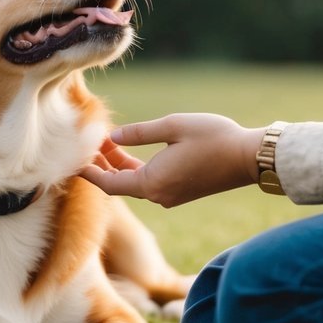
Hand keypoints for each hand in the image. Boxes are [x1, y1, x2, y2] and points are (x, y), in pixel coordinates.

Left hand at [80, 113, 263, 207]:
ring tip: (104, 142)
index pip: (108, 184)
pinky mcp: (182, 191)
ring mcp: (171, 196)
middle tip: (87, 144)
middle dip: (102, 165)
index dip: (89, 172)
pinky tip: (128, 151)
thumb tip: (112, 137)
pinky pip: (150, 182)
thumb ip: (139, 133)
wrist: (250, 158)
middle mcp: (159, 196)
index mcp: (152, 183)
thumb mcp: (172, 126)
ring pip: (134, 183)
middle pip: (119, 185)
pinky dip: (135, 168)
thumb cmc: (213, 137)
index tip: (73, 161)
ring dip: (118, 165)